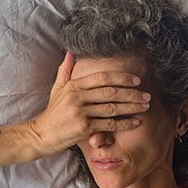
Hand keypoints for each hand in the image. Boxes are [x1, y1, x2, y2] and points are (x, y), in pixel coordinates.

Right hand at [29, 53, 150, 155]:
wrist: (40, 135)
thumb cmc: (52, 112)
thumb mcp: (57, 88)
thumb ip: (65, 70)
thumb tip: (70, 52)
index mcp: (74, 85)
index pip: (102, 78)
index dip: (121, 78)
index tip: (136, 80)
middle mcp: (77, 97)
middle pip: (110, 92)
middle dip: (131, 93)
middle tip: (146, 95)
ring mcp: (80, 113)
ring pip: (112, 108)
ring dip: (132, 107)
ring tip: (145, 106)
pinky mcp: (83, 128)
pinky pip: (109, 125)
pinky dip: (124, 123)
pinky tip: (135, 122)